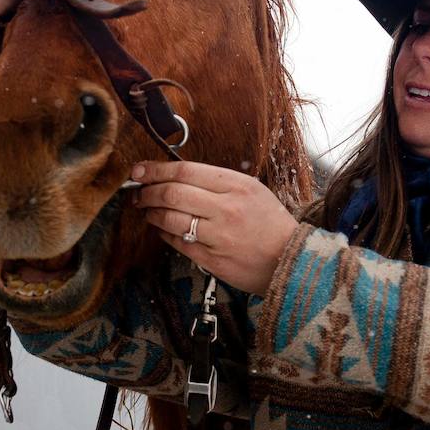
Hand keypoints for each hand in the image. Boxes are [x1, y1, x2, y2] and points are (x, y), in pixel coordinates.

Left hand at [130, 160, 299, 295]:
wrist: (292, 260)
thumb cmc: (270, 223)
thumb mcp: (252, 190)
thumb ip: (217, 182)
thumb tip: (175, 176)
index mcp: (237, 185)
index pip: (184, 171)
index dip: (155, 170)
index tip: (139, 170)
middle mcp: (227, 208)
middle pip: (172, 193)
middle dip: (147, 192)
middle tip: (138, 193)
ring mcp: (218, 236)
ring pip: (170, 219)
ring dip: (152, 213)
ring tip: (148, 211)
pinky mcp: (212, 260)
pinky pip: (178, 242)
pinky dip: (164, 233)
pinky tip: (163, 229)